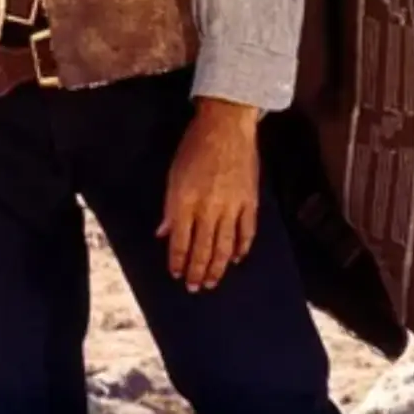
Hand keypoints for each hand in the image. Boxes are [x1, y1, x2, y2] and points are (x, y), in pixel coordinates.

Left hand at [156, 98, 259, 292]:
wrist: (226, 125)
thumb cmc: (195, 145)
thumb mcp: (174, 174)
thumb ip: (170, 207)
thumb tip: (164, 233)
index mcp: (186, 201)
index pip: (180, 242)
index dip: (178, 261)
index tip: (176, 274)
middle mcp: (209, 208)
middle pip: (202, 250)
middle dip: (197, 272)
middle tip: (195, 288)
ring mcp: (232, 206)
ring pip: (225, 247)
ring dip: (217, 268)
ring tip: (212, 282)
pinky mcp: (250, 201)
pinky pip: (247, 232)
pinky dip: (242, 248)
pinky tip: (237, 259)